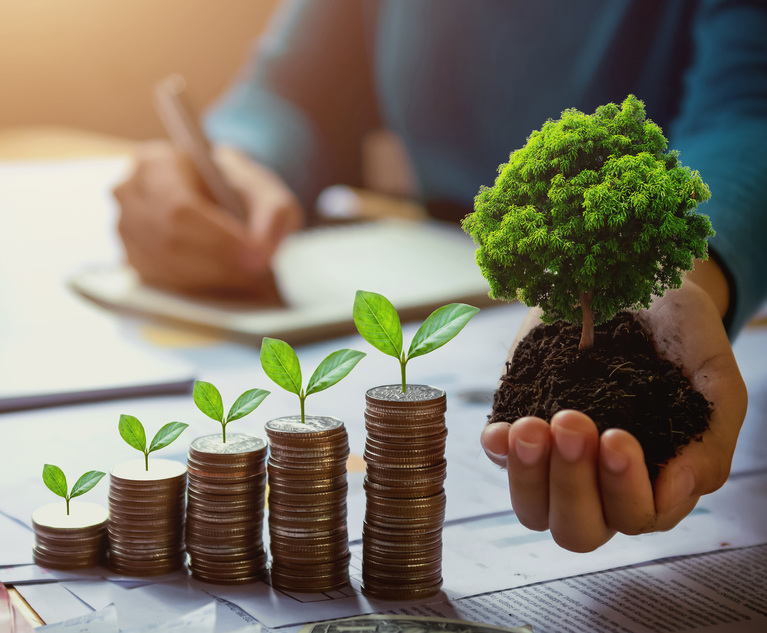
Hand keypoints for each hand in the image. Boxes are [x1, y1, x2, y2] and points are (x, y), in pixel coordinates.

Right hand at [114, 141, 302, 301]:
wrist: (216, 198)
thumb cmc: (236, 189)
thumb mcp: (265, 189)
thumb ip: (274, 212)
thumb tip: (264, 249)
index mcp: (156, 163)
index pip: (180, 207)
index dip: (218, 239)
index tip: (257, 256)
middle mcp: (130, 196)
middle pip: (170, 242)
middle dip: (220, 264)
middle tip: (258, 272)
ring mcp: (125, 231)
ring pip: (165, 268)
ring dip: (212, 281)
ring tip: (249, 278)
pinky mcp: (133, 262)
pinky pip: (163, 285)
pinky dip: (200, 290)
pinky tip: (227, 284)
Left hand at [480, 260, 746, 551]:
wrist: (637, 284)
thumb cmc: (682, 338)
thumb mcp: (713, 381)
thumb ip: (710, 441)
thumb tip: (678, 493)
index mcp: (653, 480)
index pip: (636, 515)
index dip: (623, 489)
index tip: (616, 436)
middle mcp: (600, 482)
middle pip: (578, 529)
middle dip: (572, 484)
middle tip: (573, 423)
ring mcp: (555, 459)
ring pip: (533, 508)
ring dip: (529, 474)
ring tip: (532, 425)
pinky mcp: (521, 426)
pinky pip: (499, 457)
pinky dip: (499, 450)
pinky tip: (503, 428)